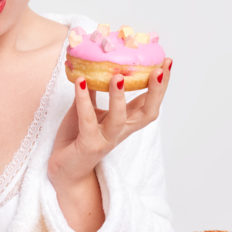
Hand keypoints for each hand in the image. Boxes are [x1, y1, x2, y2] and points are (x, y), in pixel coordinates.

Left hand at [48, 59, 172, 188]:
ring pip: (119, 119)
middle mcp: (121, 131)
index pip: (149, 101)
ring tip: (118, 76)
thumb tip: (95, 62)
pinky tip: (80, 82)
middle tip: (159, 70)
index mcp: (126, 121)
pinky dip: (83, 100)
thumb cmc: (78, 137)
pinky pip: (87, 120)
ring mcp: (106, 139)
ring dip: (119, 97)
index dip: (160, 84)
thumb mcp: (89, 108)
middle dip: (156, 91)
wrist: (65, 170)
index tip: (167, 62)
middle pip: (147, 112)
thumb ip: (94, 89)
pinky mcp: (88, 145)